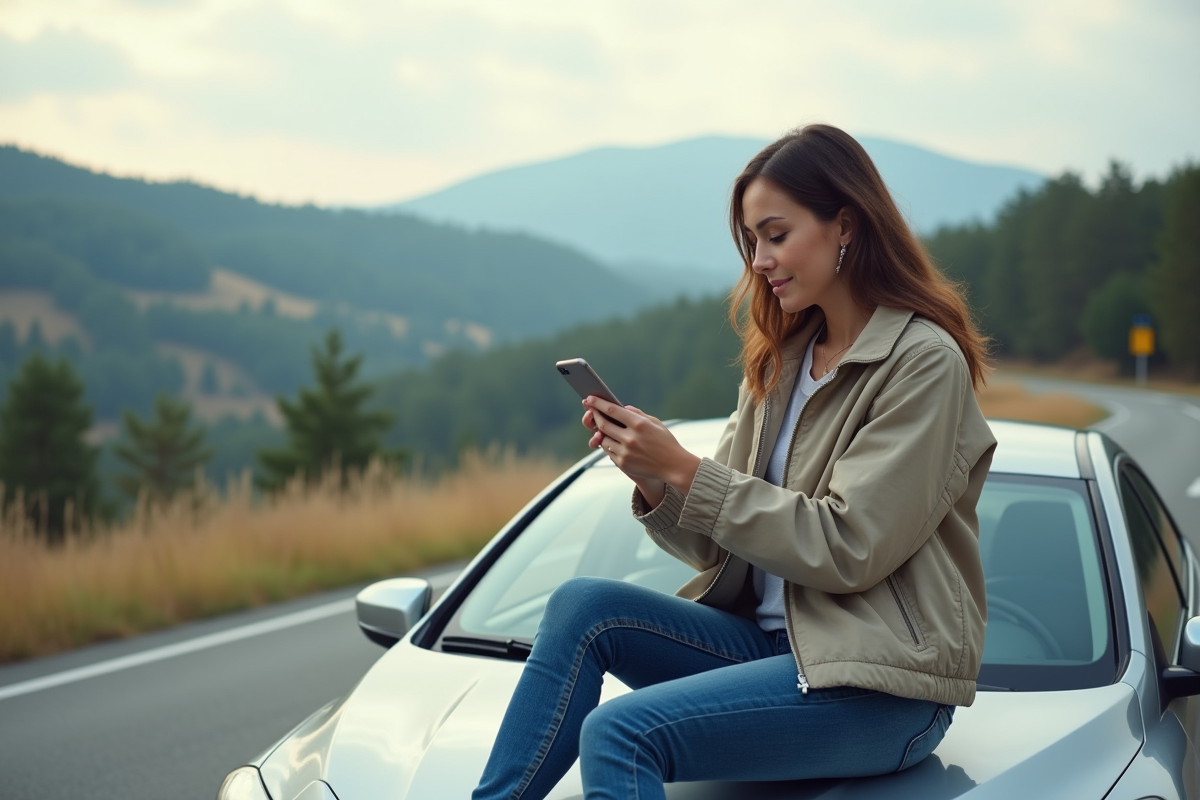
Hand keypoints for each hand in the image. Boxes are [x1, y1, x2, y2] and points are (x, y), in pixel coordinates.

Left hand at [583, 396, 700, 498]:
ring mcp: (626, 452)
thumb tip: (622, 407)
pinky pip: (608, 452)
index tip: (590, 398)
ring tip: (602, 427)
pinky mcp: (623, 464)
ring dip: (600, 432)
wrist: (674, 466)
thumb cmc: (666, 442)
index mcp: (639, 424)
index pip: (612, 410)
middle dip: (595, 416)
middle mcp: (630, 438)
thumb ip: (638, 414)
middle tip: (591, 411)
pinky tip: (610, 440)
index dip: (598, 403)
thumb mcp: (655, 423)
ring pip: (603, 439)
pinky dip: (608, 445)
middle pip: (603, 424)